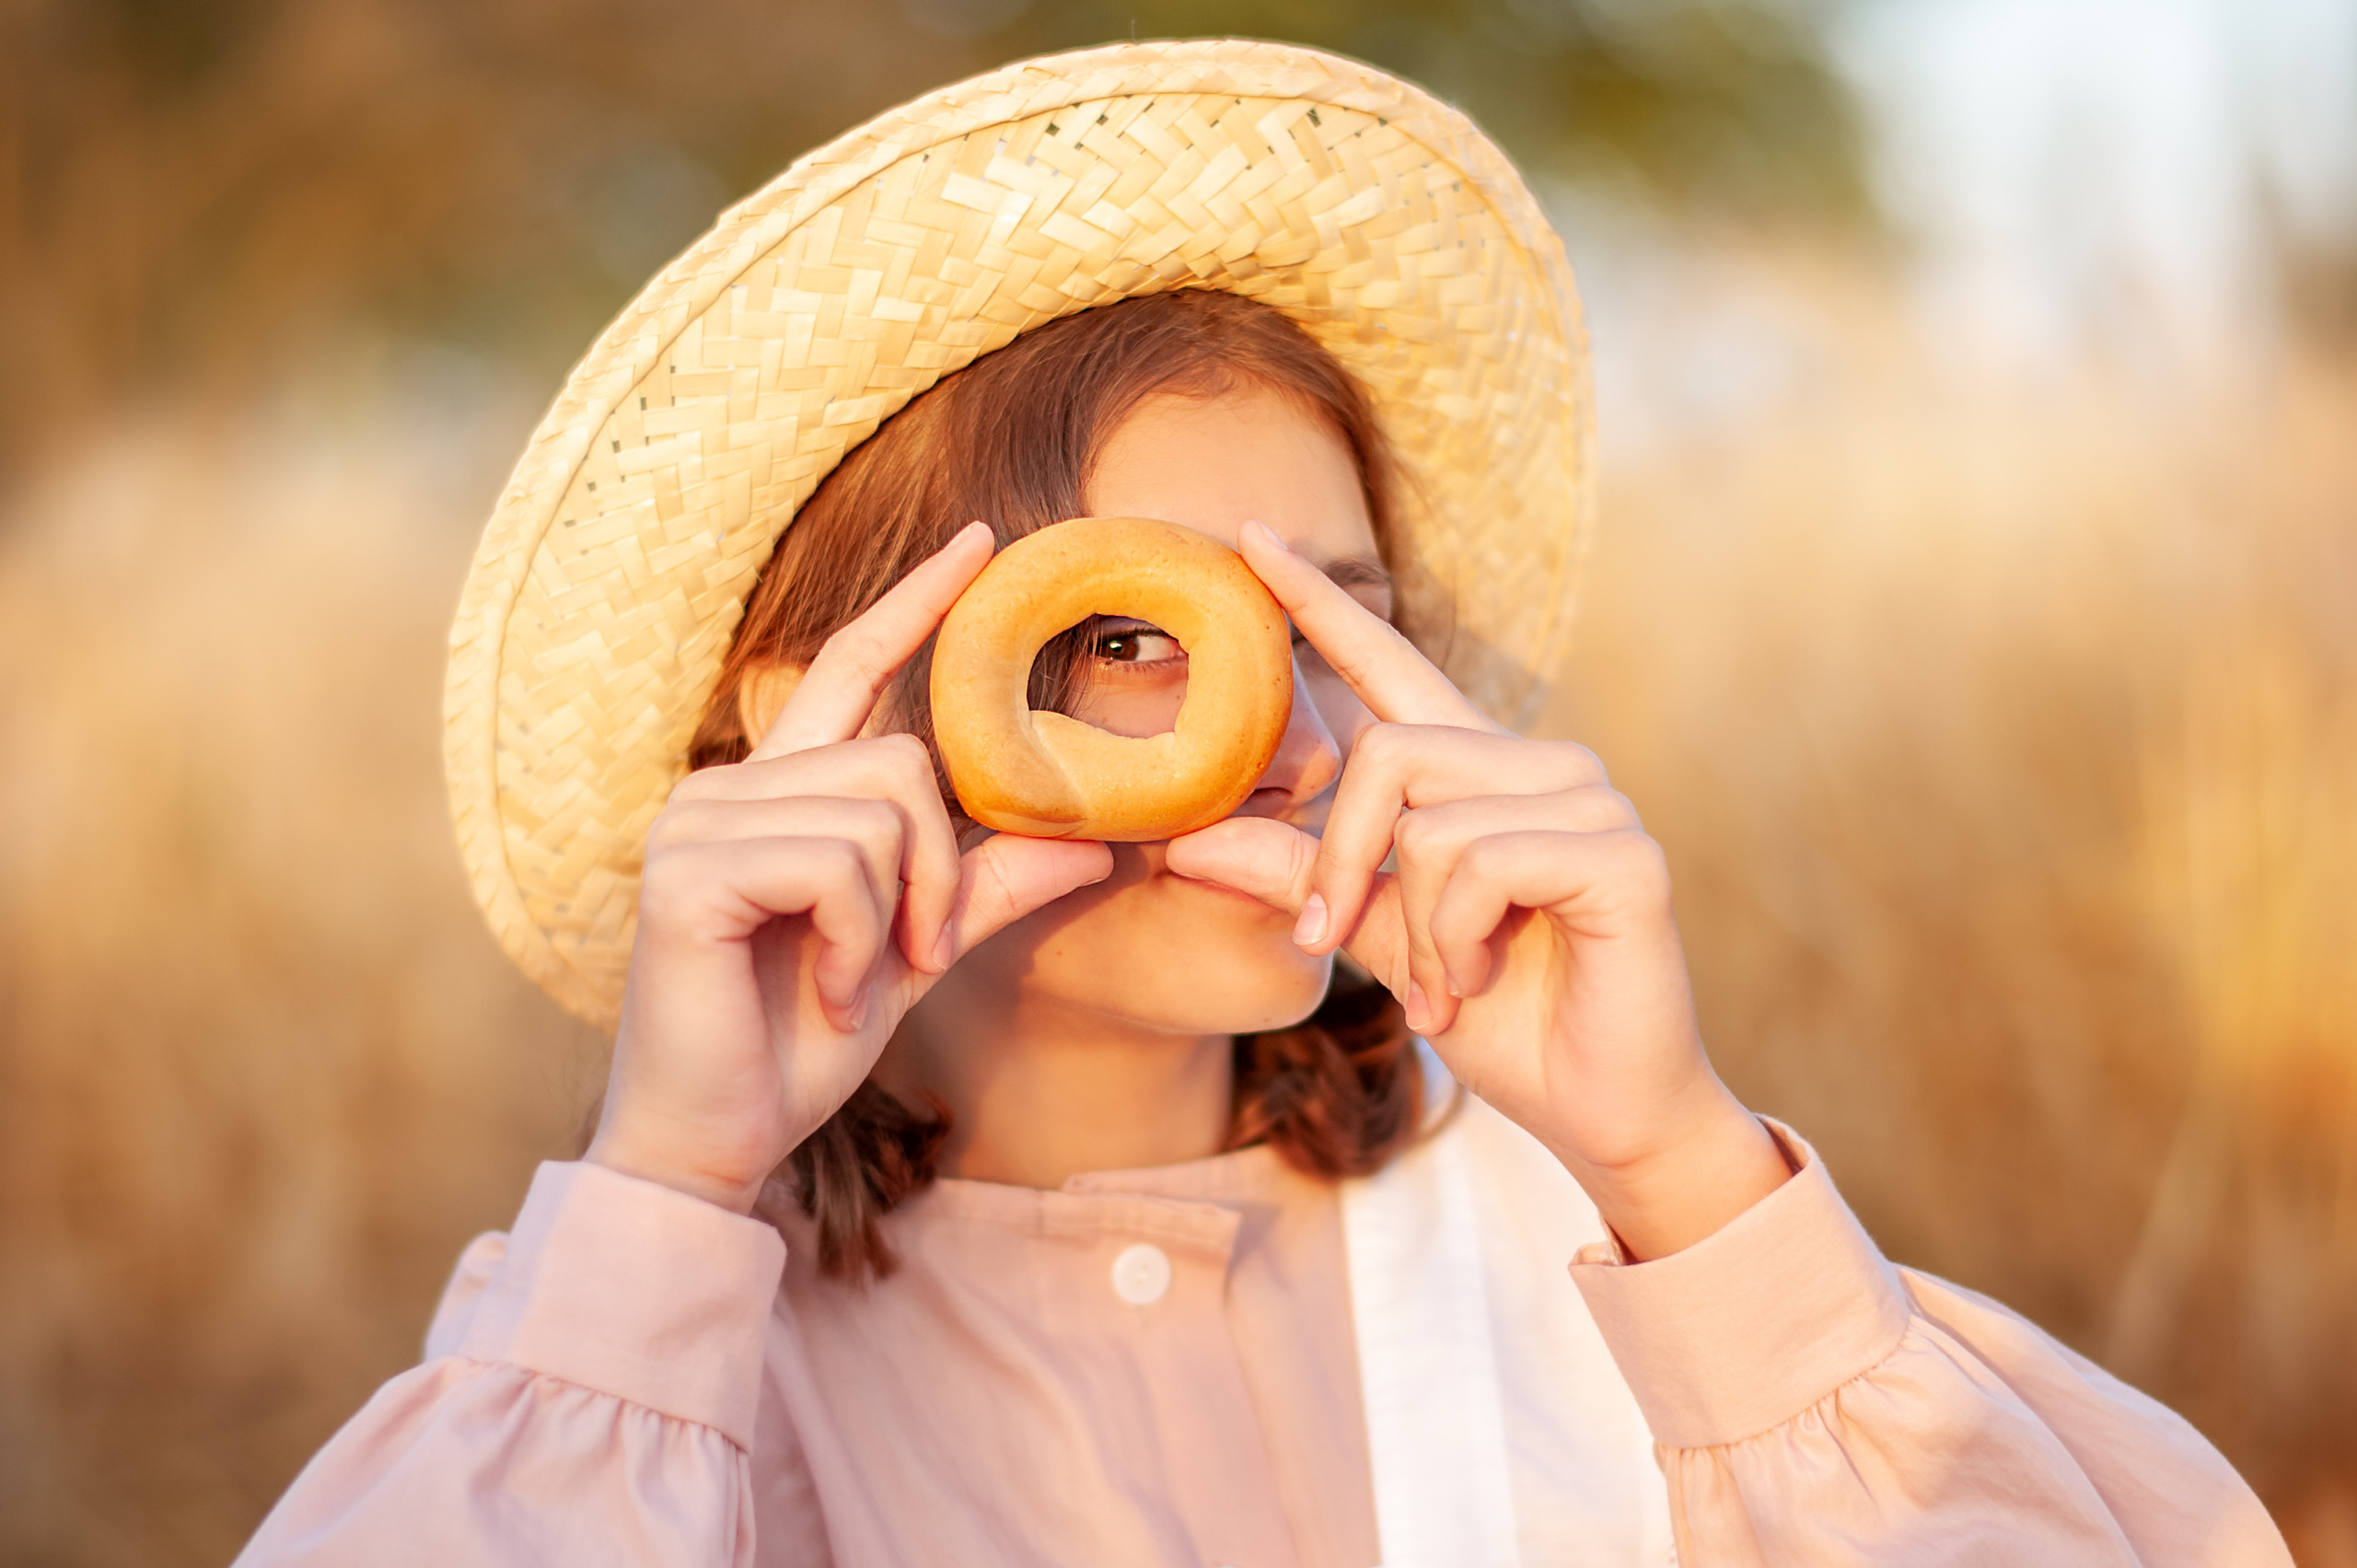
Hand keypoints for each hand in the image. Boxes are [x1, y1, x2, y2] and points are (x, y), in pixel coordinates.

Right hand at [586, 524, 1113, 1212]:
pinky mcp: (687, 871)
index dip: (915, 605)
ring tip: (853, 985)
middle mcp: (727, 787)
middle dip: (937, 872)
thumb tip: (1098, 840)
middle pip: (901, 763)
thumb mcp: (916, 951)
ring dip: (897, 921)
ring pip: (879, 816)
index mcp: (776, 792)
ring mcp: (697, 821)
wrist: (720, 1141)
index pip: (850, 670)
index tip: (979, 542)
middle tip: (910, 956)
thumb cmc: (801, 1044)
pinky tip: (829, 995)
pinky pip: (838, 866)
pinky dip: (862, 943)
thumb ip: (989, 886)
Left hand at [1165, 521, 1789, 1258]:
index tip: (1249, 538)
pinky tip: (1481, 981)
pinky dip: (1457, 940)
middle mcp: (1538, 763)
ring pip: (1430, 819)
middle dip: (1341, 864)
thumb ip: (1297, 879)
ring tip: (1448, 983)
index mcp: (1478, 772)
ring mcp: (1591, 799)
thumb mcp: (1376, 941)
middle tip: (1335, 946)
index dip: (1319, 604)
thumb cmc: (1500, 1017)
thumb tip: (1184, 841)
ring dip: (1413, 929)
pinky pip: (1485, 863)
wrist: (1599, 1109)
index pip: (1389, 663)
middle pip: (1388, 752)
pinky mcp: (1625, 852)